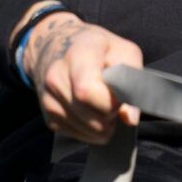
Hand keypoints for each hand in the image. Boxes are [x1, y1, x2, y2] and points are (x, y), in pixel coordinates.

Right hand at [20, 13, 143, 143]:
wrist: (57, 45)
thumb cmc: (98, 48)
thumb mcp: (123, 50)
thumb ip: (132, 80)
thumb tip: (130, 119)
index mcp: (77, 55)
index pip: (87, 92)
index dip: (111, 102)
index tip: (121, 95)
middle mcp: (56, 77)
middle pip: (93, 118)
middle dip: (112, 115)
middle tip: (114, 98)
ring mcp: (48, 99)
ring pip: (89, 131)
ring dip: (104, 124)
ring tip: (102, 102)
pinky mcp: (49, 117)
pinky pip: (80, 135)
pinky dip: (93, 129)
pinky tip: (91, 109)